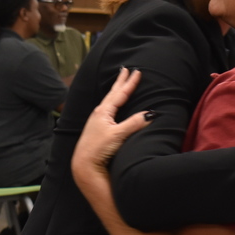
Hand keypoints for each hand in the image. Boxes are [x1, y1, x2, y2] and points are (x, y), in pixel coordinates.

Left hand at [71, 68, 151, 194]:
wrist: (84, 165)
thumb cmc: (98, 149)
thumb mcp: (118, 135)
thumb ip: (134, 123)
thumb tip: (150, 114)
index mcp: (103, 112)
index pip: (120, 94)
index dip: (129, 83)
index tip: (136, 72)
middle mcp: (99, 114)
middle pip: (112, 94)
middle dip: (120, 82)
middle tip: (125, 69)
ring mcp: (96, 122)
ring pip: (109, 101)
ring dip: (115, 91)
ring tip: (119, 84)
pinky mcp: (97, 130)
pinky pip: (107, 110)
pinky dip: (112, 103)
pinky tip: (112, 107)